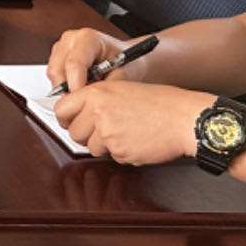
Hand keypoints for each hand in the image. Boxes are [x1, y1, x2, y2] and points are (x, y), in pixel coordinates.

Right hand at [45, 27, 129, 98]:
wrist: (130, 59)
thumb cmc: (128, 63)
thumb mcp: (122, 76)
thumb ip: (104, 87)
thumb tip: (88, 100)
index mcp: (88, 38)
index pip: (73, 63)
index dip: (75, 85)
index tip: (82, 102)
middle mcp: (70, 39)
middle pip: (57, 70)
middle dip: (68, 90)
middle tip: (84, 103)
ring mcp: (61, 47)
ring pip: (53, 75)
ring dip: (66, 89)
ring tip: (85, 93)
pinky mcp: (56, 57)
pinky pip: (53, 78)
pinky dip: (65, 88)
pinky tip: (80, 88)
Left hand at [54, 80, 210, 165]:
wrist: (184, 118)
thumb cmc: (160, 103)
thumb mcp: (121, 89)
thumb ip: (96, 100)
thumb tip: (75, 112)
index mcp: (97, 93)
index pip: (61, 109)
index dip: (66, 117)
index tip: (71, 120)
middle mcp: (98, 112)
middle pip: (73, 132)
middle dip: (86, 134)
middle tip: (105, 130)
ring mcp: (108, 133)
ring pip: (91, 147)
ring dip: (105, 145)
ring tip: (126, 132)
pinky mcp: (120, 151)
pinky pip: (112, 157)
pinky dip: (122, 152)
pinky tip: (136, 140)